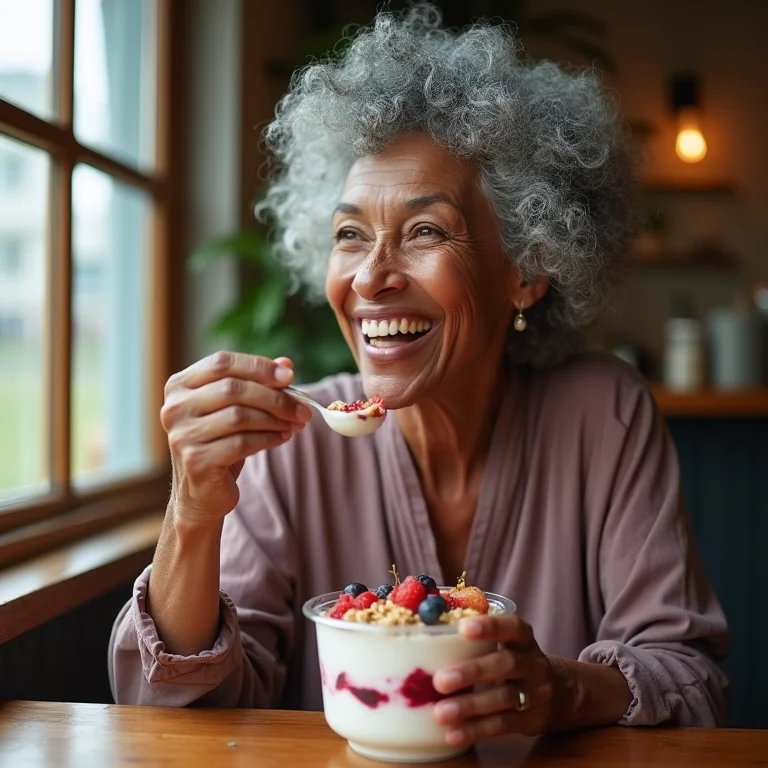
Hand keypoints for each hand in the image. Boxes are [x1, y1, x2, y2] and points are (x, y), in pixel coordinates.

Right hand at [161, 351, 311, 523]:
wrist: (201, 493)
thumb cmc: (220, 443)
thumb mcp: (236, 408)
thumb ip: (257, 383)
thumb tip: (287, 364)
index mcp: (180, 385)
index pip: (222, 362)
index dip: (258, 366)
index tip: (290, 375)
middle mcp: (175, 407)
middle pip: (233, 389)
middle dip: (275, 398)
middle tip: (302, 408)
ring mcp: (182, 435)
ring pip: (239, 416)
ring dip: (275, 419)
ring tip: (295, 424)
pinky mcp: (196, 460)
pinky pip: (242, 443)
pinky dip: (269, 439)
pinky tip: (283, 438)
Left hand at [432, 615, 566, 745]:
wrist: (560, 693)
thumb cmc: (516, 662)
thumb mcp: (507, 645)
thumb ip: (477, 642)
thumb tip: (424, 639)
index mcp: (524, 639)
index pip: (512, 627)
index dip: (490, 626)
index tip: (462, 628)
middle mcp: (534, 664)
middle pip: (506, 664)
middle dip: (472, 671)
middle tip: (439, 680)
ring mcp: (537, 694)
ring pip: (504, 698)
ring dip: (470, 706)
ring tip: (441, 713)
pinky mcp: (533, 721)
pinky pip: (504, 726)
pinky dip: (477, 730)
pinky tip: (453, 734)